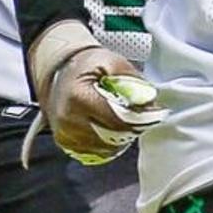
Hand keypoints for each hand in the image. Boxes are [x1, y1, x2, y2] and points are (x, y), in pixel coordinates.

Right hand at [27, 21, 164, 165]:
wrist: (59, 71)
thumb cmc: (85, 65)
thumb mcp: (110, 61)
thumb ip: (131, 80)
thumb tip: (149, 100)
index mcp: (79, 97)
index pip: (116, 120)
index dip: (138, 119)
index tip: (153, 115)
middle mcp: (68, 119)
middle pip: (112, 137)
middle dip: (130, 129)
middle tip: (139, 118)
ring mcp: (65, 133)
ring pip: (106, 148)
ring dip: (120, 138)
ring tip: (123, 121)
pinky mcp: (65, 142)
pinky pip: (95, 152)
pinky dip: (107, 143)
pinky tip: (110, 128)